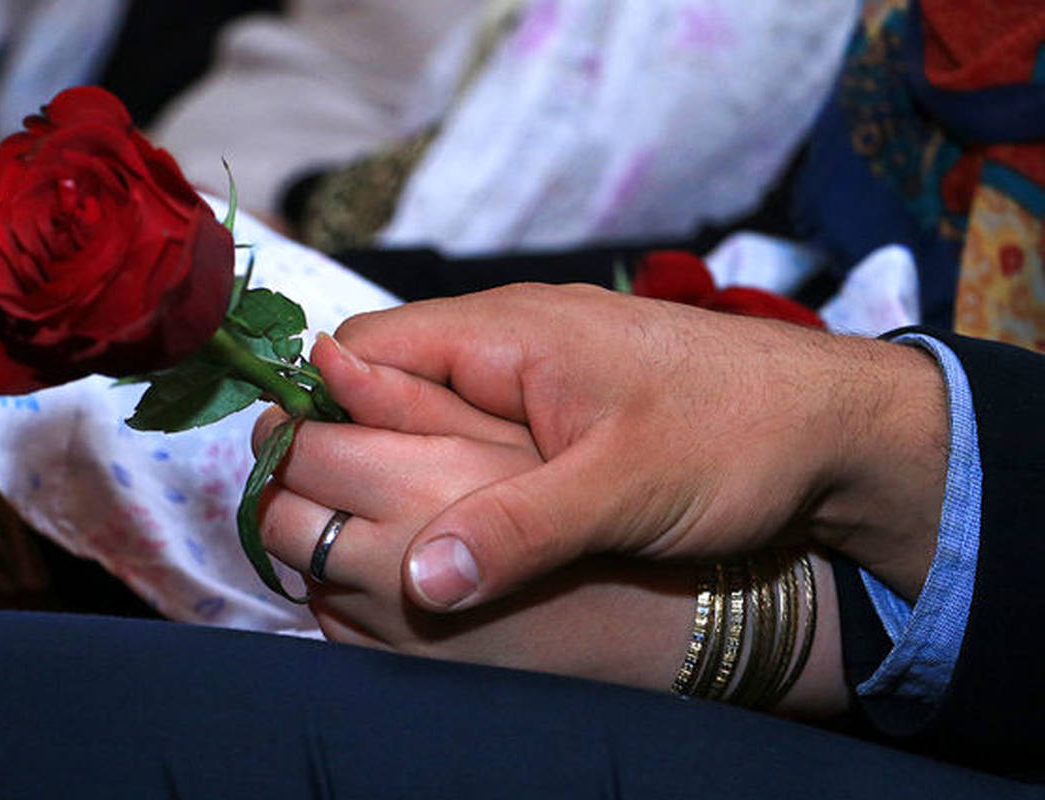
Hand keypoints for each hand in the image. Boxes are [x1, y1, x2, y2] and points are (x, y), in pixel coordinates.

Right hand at [254, 334, 847, 714]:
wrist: (837, 427)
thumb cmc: (734, 440)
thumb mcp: (624, 492)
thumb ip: (516, 530)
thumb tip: (412, 581)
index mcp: (506, 332)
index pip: (364, 349)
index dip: (319, 409)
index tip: (300, 483)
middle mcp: (512, 333)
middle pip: (390, 373)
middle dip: (360, 440)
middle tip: (342, 518)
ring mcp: (542, 361)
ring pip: (437, 399)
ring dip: (412, 453)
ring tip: (393, 521)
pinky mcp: (570, 395)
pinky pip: (483, 417)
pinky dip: (460, 457)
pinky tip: (465, 508)